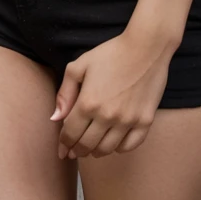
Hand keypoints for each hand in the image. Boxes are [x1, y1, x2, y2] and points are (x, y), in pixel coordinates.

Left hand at [50, 31, 172, 158]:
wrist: (146, 47)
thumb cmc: (111, 53)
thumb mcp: (80, 66)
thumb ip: (65, 93)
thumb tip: (55, 118)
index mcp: (88, 103)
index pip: (70, 134)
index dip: (63, 143)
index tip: (62, 148)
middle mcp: (107, 116)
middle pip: (86, 146)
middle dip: (76, 150)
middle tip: (74, 151)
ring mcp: (128, 121)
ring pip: (107, 149)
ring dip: (96, 152)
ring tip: (91, 148)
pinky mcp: (145, 121)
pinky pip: (130, 146)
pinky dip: (119, 148)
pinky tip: (113, 143)